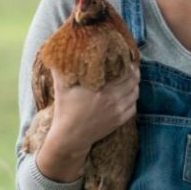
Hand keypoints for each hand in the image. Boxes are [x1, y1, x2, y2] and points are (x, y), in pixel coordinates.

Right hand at [36, 65, 139, 181]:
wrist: (70, 137)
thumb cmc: (65, 110)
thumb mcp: (62, 88)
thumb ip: (60, 69)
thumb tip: (55, 52)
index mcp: (103, 91)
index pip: (126, 73)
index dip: (130, 65)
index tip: (128, 60)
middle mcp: (113, 101)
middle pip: (134, 82)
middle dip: (135, 74)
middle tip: (132, 68)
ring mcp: (117, 112)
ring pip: (135, 95)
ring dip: (135, 86)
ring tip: (131, 80)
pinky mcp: (118, 121)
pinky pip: (134, 108)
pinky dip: (133, 100)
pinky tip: (128, 96)